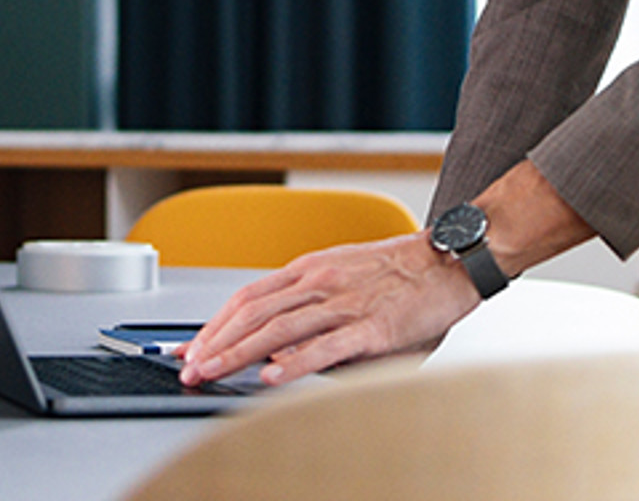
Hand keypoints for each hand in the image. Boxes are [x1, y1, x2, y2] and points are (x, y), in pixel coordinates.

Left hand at [177, 232, 478, 386]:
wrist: (450, 261)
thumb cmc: (401, 272)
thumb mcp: (346, 276)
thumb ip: (311, 305)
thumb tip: (275, 346)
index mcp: (313, 268)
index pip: (250, 296)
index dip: (215, 323)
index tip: (191, 347)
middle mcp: (322, 282)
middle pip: (254, 312)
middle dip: (214, 342)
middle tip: (188, 368)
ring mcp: (345, 303)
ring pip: (279, 329)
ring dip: (238, 353)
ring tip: (211, 373)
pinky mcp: (371, 328)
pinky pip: (324, 346)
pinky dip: (293, 363)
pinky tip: (270, 378)